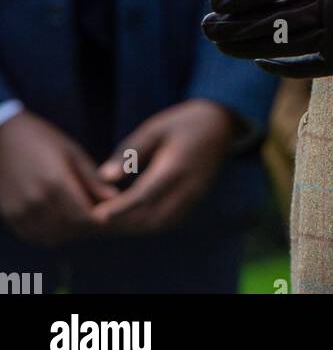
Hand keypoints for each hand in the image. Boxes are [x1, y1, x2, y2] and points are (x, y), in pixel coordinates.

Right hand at [0, 109, 118, 245]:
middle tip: (94, 216)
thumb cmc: (43, 139)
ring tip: (77, 218)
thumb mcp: (72, 153)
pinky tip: (58, 221)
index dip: (98, 219)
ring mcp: (21, 211)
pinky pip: (34, 236)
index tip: (107, 213)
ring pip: (51, 236)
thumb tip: (115, 198)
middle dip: (85, 227)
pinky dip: (48, 234)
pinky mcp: (10, 215)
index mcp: (55, 182)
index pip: (84, 217)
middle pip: (69, 229)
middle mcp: (37, 201)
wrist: (4, 137)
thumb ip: (92, 179)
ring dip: (67, 233)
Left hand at [89, 100, 240, 235]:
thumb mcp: (155, 128)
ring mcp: (193, 198)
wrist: (220, 125)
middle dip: (122, 222)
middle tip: (94, 219)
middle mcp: (187, 188)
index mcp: (176, 167)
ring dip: (133, 226)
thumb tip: (104, 177)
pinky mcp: (194, 202)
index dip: (120, 208)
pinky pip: (167, 222)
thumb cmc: (183, 123)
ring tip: (109, 220)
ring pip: (158, 225)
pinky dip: (147, 223)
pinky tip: (130, 216)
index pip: (145, 195)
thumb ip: (130, 152)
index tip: (98, 215)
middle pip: (150, 217)